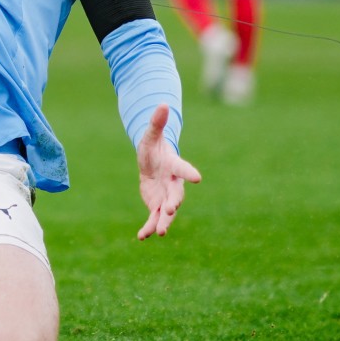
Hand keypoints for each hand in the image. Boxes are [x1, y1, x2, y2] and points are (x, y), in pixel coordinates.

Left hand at [135, 105, 200, 239]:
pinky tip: (142, 237)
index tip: (198, 178)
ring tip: (159, 232)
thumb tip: (161, 103)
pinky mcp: (156, 206)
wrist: (152, 163)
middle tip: (171, 210)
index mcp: (174, 166)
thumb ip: (157, 122)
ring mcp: (166, 196)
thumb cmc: (153, 147)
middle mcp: (173, 184)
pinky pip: (153, 218)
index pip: (183, 169)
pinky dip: (148, 227)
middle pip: (176, 195)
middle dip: (174, 203)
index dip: (189, 172)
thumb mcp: (151, 135)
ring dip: (163, 222)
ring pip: (166, 212)